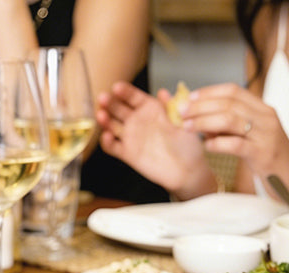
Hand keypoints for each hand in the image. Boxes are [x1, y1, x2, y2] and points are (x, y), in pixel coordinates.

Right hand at [97, 81, 213, 197]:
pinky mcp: (127, 153)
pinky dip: (106, 142)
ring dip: (105, 119)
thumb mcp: (181, 121)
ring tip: (101, 114)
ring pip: (112, 125)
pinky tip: (107, 136)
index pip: (133, 97)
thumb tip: (163, 92)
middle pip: (118, 108)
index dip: (124, 91)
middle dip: (109, 102)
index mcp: (150, 110)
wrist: (186, 169)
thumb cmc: (187, 144)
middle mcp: (138, 121)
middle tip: (103, 98)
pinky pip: (112, 147)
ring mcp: (131, 137)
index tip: (117, 87)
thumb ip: (170, 107)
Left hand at [180, 82, 288, 201]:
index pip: (233, 91)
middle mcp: (266, 118)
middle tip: (181, 112)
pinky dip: (218, 144)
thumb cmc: (271, 157)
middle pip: (229, 103)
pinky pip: (237, 145)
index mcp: (263, 110)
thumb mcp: (253, 135)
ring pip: (231, 120)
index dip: (209, 92)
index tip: (189, 98)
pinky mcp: (263, 154)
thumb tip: (201, 119)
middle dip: (201, 106)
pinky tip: (207, 146)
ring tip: (188, 127)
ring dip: (205, 122)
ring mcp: (266, 135)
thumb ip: (231, 126)